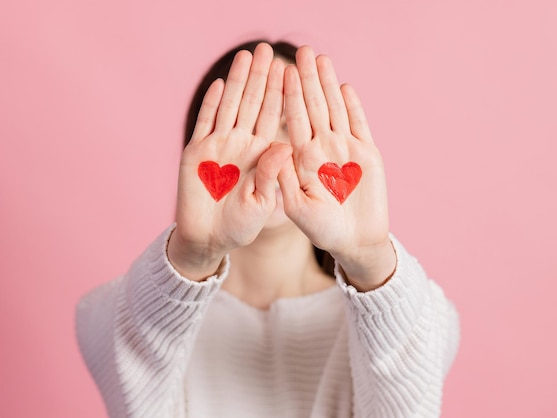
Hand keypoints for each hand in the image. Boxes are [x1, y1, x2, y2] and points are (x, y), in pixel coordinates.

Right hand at [168, 43, 291, 280]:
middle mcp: (242, 144)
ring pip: (231, 106)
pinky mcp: (196, 152)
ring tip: (247, 56)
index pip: (275, 118)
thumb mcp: (262, 202)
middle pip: (254, 104)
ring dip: (239, 81)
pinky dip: (212, 104)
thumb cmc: (241, 226)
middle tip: (268, 49)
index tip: (292, 70)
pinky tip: (221, 83)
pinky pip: (205, 122)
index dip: (282, 94)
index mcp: (262, 154)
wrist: (208, 239)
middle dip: (261, 77)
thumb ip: (271, 174)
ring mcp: (218, 145)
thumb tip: (286, 144)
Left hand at [279, 46, 395, 289]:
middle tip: (301, 51)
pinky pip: (359, 124)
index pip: (293, 119)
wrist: (354, 241)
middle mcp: (321, 147)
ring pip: (334, 109)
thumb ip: (283, 178)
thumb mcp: (296, 206)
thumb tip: (275, 147)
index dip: (288, 95)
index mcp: (301, 157)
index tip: (281, 71)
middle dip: (307, 79)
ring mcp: (344, 148)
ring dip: (327, 84)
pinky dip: (353, 106)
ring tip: (321, 58)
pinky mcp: (367, 154)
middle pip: (313, 106)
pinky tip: (345, 87)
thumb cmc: (322, 230)